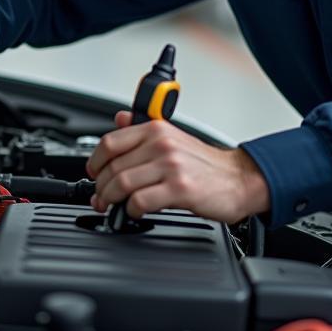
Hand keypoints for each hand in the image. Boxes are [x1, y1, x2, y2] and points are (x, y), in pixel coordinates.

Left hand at [86, 111, 270, 223]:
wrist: (238, 178)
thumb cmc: (205, 163)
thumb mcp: (173, 137)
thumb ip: (143, 129)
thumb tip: (119, 119)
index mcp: (156, 129)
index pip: (110, 142)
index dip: (95, 162)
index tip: (93, 174)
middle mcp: (162, 144)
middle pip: (113, 167)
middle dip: (101, 187)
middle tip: (100, 198)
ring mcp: (171, 166)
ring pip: (123, 184)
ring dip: (111, 200)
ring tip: (112, 206)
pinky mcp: (180, 189)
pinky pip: (141, 201)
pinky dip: (131, 210)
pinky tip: (135, 211)